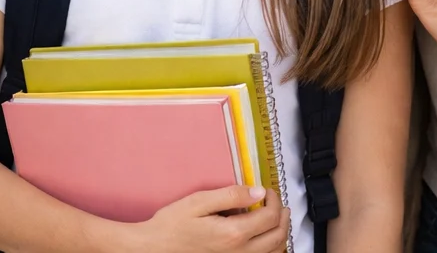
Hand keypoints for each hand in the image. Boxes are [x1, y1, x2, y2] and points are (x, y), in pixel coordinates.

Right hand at [123, 185, 288, 252]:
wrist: (155, 248)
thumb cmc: (172, 225)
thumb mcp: (199, 201)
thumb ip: (231, 195)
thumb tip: (257, 191)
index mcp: (233, 234)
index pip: (270, 216)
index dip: (273, 199)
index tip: (266, 190)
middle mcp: (239, 252)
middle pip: (278, 236)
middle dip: (282, 215)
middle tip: (275, 202)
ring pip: (274, 252)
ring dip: (280, 232)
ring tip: (275, 217)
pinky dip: (271, 248)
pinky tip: (264, 237)